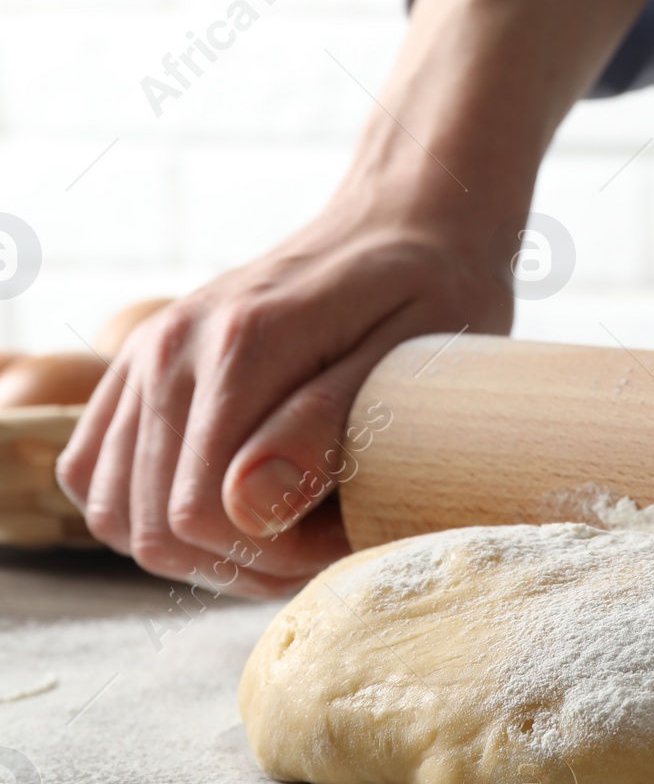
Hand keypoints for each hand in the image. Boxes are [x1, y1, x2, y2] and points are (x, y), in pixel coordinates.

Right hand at [58, 214, 510, 596]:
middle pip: (156, 527)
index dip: (275, 554)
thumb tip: (246, 505)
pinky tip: (224, 502)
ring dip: (195, 549)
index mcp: (242, 344)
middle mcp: (172, 346)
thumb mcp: (411, 358)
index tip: (349, 533)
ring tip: (281, 527)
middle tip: (322, 538)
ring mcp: (144, 353)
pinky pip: (92, 473)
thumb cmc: (432, 292)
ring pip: (117, 515)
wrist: (403, 222)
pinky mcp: (134, 365)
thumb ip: (326, 426)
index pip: (201, 514)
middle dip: (242, 561)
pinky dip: (145, 511)